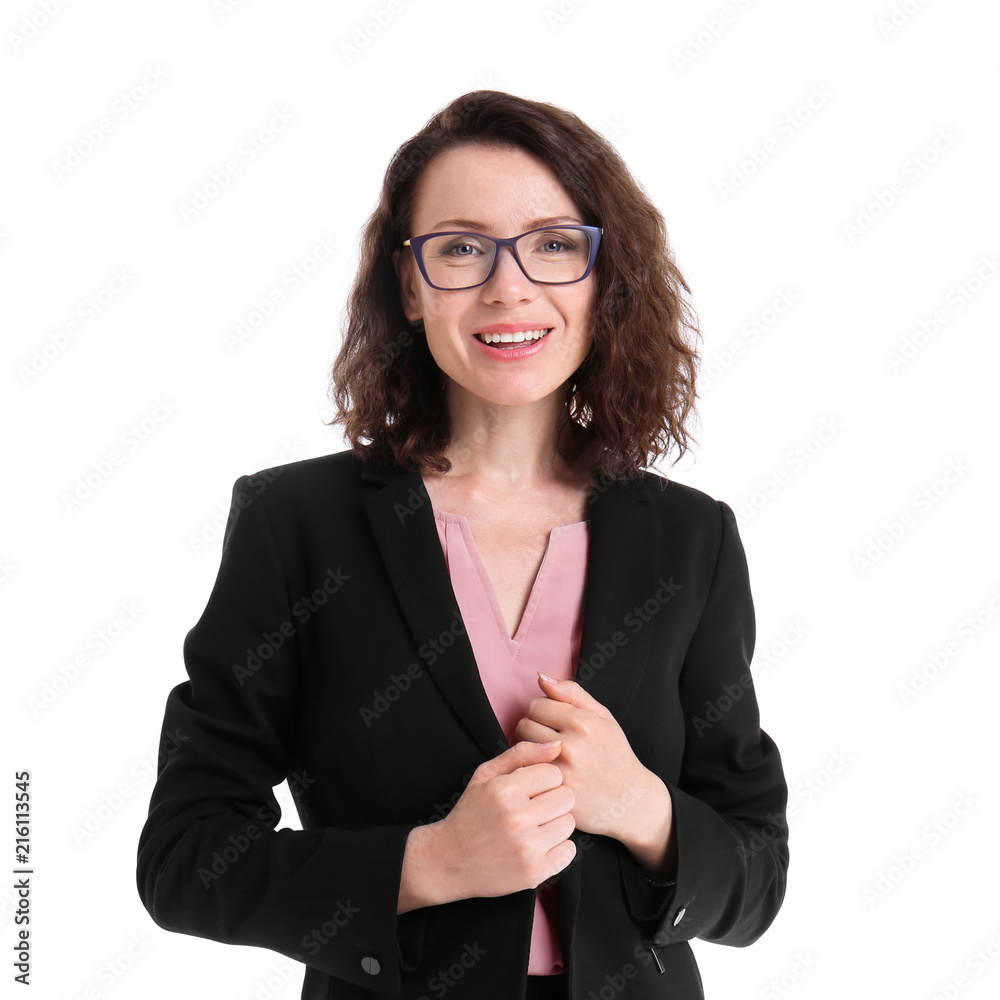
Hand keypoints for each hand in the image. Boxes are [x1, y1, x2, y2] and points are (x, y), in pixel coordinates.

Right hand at [432, 740, 576, 900]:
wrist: (450, 860)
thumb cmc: (471, 813)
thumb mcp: (486, 775)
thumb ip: (521, 754)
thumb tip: (558, 746)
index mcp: (505, 790)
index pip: (554, 774)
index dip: (544, 780)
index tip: (531, 790)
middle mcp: (517, 819)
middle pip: (566, 798)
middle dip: (552, 800)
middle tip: (535, 809)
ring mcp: (527, 848)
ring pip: (569, 823)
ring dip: (555, 824)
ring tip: (534, 827)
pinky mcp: (534, 873)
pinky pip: (569, 851)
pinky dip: (558, 848)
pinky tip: (538, 845)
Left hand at [514, 674, 661, 841]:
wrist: (630, 800)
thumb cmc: (615, 754)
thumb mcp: (603, 717)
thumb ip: (572, 693)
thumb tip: (541, 677)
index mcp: (583, 722)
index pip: (536, 704)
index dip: (541, 711)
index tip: (550, 721)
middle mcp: (571, 745)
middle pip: (525, 723)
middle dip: (532, 728)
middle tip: (547, 738)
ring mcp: (562, 770)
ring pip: (522, 747)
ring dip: (529, 748)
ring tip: (545, 753)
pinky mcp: (554, 791)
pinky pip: (526, 770)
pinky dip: (531, 768)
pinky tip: (544, 770)